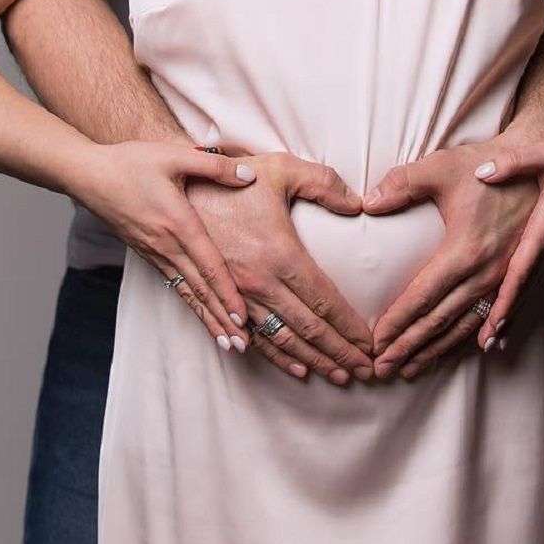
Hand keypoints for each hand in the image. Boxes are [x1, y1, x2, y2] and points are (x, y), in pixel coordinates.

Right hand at [71, 140, 259, 351]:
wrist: (88, 175)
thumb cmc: (131, 162)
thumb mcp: (175, 155)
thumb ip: (215, 165)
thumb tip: (250, 175)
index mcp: (178, 222)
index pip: (208, 264)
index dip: (227, 292)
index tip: (243, 317)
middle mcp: (166, 245)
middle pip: (200, 289)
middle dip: (222, 318)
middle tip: (243, 346)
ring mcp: (155, 253)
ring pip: (187, 293)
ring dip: (208, 319)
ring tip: (228, 343)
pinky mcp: (148, 255)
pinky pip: (174, 285)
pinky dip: (192, 305)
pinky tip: (202, 316)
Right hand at [187, 152, 374, 383]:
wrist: (172, 192)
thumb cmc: (230, 181)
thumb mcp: (281, 169)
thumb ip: (323, 182)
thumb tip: (357, 204)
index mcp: (279, 254)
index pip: (324, 301)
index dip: (349, 327)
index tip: (370, 345)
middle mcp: (259, 282)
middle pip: (308, 328)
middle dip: (340, 353)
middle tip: (366, 371)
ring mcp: (236, 296)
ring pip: (282, 339)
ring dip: (313, 360)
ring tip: (338, 375)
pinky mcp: (218, 300)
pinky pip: (250, 337)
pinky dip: (275, 357)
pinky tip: (295, 367)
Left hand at [362, 136, 539, 378]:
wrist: (536, 164)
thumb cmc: (484, 164)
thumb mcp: (440, 167)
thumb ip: (402, 184)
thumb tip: (368, 203)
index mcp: (466, 250)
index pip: (423, 296)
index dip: (398, 321)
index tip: (375, 342)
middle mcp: (487, 272)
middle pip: (441, 320)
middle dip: (409, 346)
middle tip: (382, 368)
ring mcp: (504, 278)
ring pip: (465, 325)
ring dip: (436, 350)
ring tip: (410, 369)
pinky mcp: (516, 276)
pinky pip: (492, 317)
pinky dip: (472, 337)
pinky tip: (468, 351)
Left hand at [471, 130, 543, 351]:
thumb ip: (514, 161)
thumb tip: (483, 171)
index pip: (523, 265)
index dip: (508, 294)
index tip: (493, 320)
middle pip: (525, 286)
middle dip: (505, 316)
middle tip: (487, 343)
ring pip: (530, 286)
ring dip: (512, 313)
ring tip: (493, 341)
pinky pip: (534, 276)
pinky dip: (520, 298)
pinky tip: (508, 314)